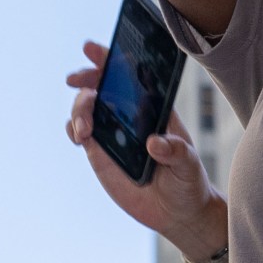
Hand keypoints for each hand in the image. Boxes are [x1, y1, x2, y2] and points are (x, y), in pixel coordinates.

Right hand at [65, 44, 226, 262]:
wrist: (177, 213)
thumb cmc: (188, 181)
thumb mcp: (189, 165)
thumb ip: (176, 151)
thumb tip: (154, 143)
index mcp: (153, 107)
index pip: (130, 74)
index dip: (109, 57)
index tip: (92, 49)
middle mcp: (130, 114)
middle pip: (102, 84)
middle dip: (86, 77)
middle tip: (75, 79)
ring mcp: (113, 132)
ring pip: (86, 107)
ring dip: (79, 108)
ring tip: (84, 129)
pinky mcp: (100, 153)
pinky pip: (79, 133)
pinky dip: (73, 129)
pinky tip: (80, 137)